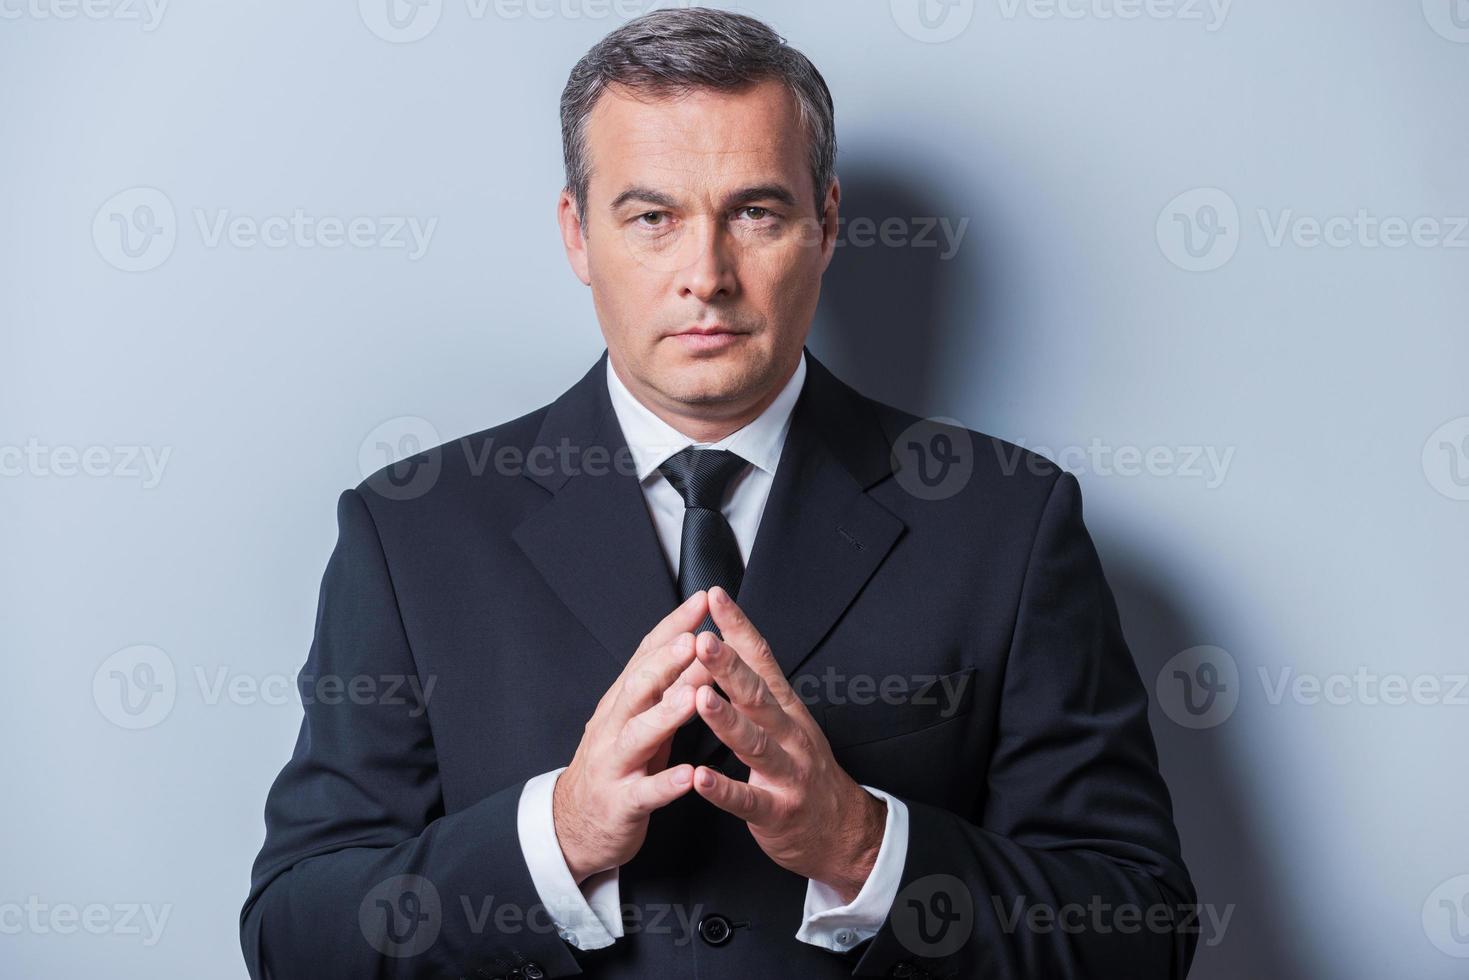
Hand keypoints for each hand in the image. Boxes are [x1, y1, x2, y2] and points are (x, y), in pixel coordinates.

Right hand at [552, 590, 709, 883]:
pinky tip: (688, 775)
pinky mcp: (621, 803)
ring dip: (667, 713)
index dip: (673, 626)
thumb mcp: (639, 719)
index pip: (646, 654)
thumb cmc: (619, 763)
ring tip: (694, 697)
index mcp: (623, 701)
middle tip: (697, 639)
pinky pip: (644, 792)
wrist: (575, 824)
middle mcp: (615, 726)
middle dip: (667, 661)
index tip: (702, 600)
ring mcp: (615, 764)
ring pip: (639, 734)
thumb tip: (702, 647)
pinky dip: (666, 783)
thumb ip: (666, 686)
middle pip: (638, 686)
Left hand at [690, 586, 886, 903]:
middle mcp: (790, 734)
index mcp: (786, 707)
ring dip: (727, 721)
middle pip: (758, 695)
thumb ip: (757, 685)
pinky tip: (699, 777)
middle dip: (730, 667)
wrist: (841, 830)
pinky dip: (723, 789)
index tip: (716, 597)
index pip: (762, 658)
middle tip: (703, 641)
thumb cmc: (802, 768)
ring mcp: (788, 773)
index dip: (739, 627)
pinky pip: (747, 800)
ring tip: (699, 699)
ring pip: (755, 743)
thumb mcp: (786, 719)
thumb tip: (725, 639)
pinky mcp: (778, 811)